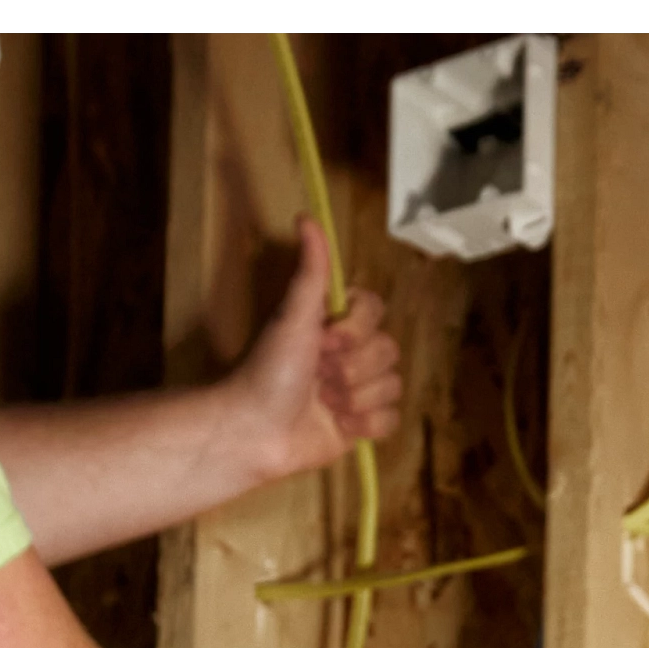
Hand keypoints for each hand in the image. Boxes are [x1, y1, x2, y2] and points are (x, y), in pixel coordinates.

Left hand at [226, 217, 405, 486]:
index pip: (376, 311)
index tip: (325, 340)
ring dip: (355, 398)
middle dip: (352, 369)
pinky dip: (365, 424)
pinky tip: (338, 424)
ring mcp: (358, 391)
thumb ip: (311, 270)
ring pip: (392, 386)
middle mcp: (350, 354)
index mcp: (336, 325)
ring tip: (323, 404)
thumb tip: (306, 217)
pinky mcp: (361, 426)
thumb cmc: (270, 370)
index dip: (357, 330)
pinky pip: (390, 420)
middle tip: (318, 377)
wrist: (256, 430)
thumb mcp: (293, 315)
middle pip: (389, 351)